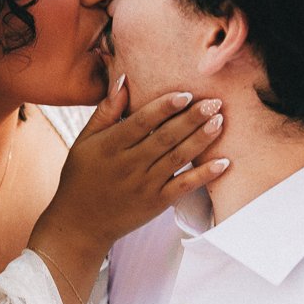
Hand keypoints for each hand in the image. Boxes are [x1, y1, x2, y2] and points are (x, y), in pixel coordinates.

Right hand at [29, 78, 227, 303]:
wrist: (80, 224)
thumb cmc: (81, 177)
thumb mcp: (85, 141)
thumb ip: (106, 111)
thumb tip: (123, 79)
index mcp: (110, 146)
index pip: (142, 122)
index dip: (164, 107)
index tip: (186, 93)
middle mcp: (129, 165)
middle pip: (165, 137)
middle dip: (191, 118)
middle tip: (215, 101)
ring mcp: (144, 186)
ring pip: (177, 158)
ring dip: (201, 139)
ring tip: (220, 121)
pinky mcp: (156, 204)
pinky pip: (183, 187)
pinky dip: (204, 175)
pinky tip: (223, 162)